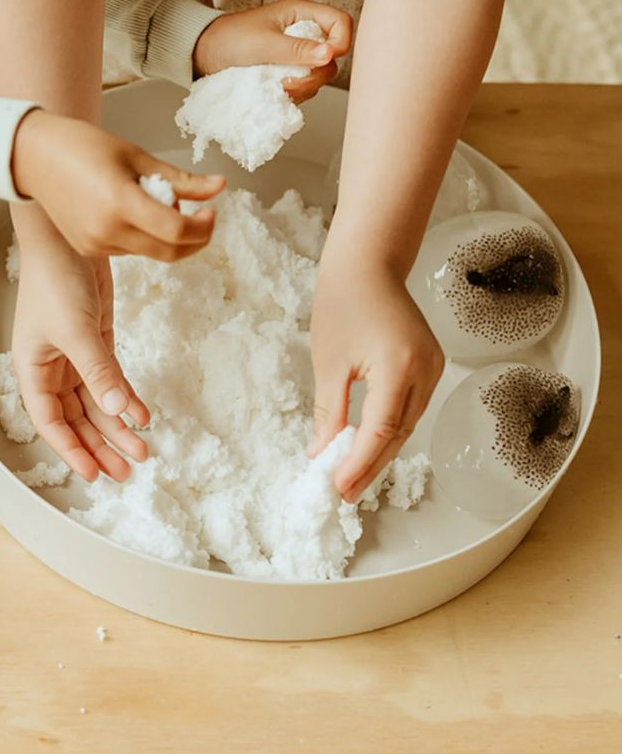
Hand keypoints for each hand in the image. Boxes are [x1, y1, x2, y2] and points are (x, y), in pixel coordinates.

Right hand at [11, 109, 224, 260]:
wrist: (36, 157)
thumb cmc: (83, 147)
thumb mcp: (138, 156)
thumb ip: (181, 180)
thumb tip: (219, 186)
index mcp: (120, 203)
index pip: (177, 231)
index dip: (203, 227)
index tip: (210, 212)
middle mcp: (107, 231)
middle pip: (170, 252)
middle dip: (195, 240)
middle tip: (202, 218)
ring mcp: (96, 244)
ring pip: (151, 253)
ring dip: (168, 236)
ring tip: (156, 202)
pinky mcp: (89, 250)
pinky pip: (131, 251)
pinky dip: (144, 236)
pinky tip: (133, 211)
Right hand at [11, 206, 150, 481]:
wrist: (65, 235)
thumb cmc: (53, 279)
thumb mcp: (75, 330)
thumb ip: (98, 372)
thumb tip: (119, 411)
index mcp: (33, 369)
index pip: (50, 422)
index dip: (71, 450)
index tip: (94, 474)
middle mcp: (52, 368)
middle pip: (76, 419)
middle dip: (100, 445)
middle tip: (126, 472)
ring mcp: (76, 355)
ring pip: (97, 402)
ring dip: (117, 426)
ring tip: (141, 451)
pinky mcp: (97, 340)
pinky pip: (112, 379)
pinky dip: (127, 397)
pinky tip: (143, 415)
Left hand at [192, 0, 353, 101]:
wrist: (202, 54)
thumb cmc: (228, 39)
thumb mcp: (263, 43)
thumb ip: (296, 49)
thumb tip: (329, 54)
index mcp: (300, 14)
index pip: (339, 23)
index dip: (340, 42)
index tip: (325, 59)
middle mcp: (302, 33)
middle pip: (332, 55)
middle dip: (316, 74)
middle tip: (291, 83)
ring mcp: (295, 54)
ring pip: (318, 75)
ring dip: (304, 87)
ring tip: (279, 89)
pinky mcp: (285, 72)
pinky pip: (303, 86)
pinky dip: (294, 93)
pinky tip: (277, 93)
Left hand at [307, 243, 444, 500]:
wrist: (368, 262)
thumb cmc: (342, 301)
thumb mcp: (328, 362)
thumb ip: (329, 412)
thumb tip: (320, 453)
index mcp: (398, 367)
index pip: (380, 431)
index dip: (359, 464)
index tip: (337, 487)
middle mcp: (425, 371)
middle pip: (399, 434)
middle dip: (370, 465)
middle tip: (343, 491)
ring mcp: (433, 367)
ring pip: (407, 425)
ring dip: (380, 451)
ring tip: (351, 476)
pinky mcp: (431, 364)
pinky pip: (411, 408)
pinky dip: (391, 429)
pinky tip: (369, 444)